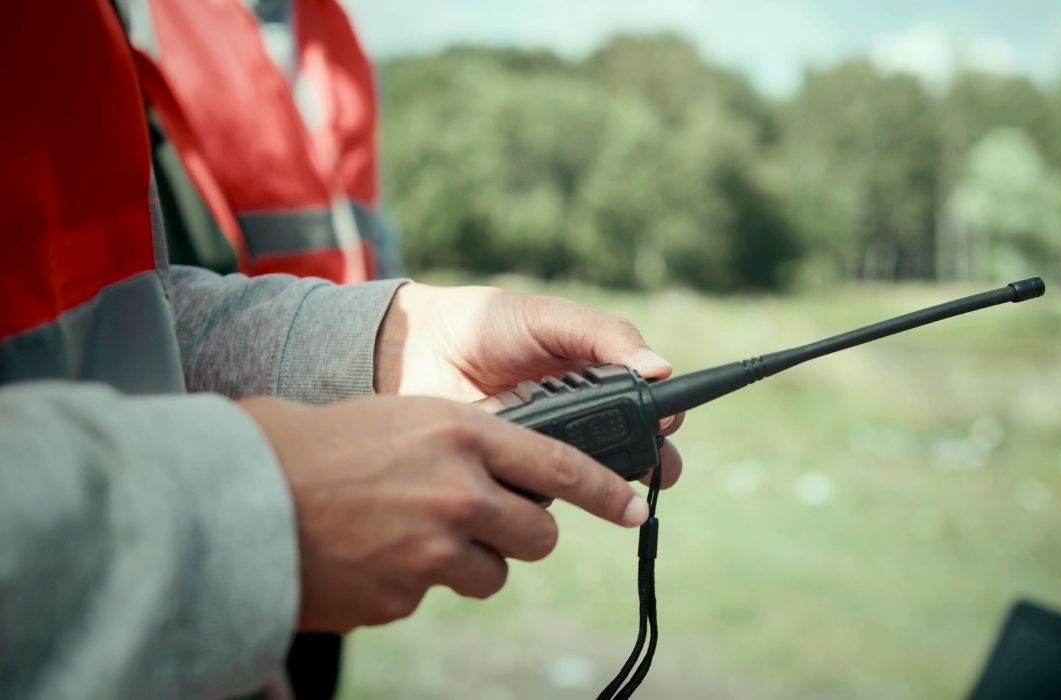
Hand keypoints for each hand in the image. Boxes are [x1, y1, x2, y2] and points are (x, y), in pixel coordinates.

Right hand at [240, 394, 648, 631]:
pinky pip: (431, 595)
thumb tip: (507, 479)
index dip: (607, 490)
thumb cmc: (316, 446)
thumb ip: (463, 445)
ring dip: (465, 562)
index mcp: (463, 432)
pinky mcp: (405, 597)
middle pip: (539, 535)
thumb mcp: (402, 418)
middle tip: (489, 525)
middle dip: (523, 535)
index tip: (637, 506)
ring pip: (492, 574)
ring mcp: (435, 551)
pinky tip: (370, 556)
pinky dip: (410, 582)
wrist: (240, 497)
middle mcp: (461, 491)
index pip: (563, 464)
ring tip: (408, 537)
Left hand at [373, 283, 683, 486]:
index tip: (664, 422)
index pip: (652, 408)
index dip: (664, 420)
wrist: (414, 347)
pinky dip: (546, 493)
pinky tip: (540, 480)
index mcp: (601, 380)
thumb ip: (603, 336)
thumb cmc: (487, 323)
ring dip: (602, 484)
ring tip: (596, 475)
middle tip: (648, 467)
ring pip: (593, 483)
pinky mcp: (513, 478)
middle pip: (638, 455)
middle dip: (651, 465)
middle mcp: (584, 422)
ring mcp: (549, 453)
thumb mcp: (549, 318)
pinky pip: (541, 498)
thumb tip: (661, 368)